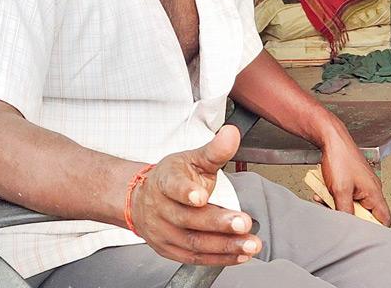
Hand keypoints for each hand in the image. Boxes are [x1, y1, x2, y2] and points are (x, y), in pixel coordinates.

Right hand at [129, 126, 262, 265]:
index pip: (173, 186)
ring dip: (225, 246)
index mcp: (164, 181)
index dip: (186, 192)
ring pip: (194, 242)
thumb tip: (232, 134)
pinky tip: (239, 255)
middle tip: (244, 223)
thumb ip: (214, 150)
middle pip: (189, 219)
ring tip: (250, 244)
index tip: (201, 196)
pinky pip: (195, 257)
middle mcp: (161, 209)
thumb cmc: (171, 178)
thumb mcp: (191, 159)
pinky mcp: (170, 250)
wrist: (141, 201)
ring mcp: (163, 232)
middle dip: (218, 223)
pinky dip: (220, 258)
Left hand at [319, 132, 390, 225]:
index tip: (359, 234)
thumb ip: (345, 211)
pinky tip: (322, 194)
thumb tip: (348, 227)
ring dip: (337, 207)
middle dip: (348, 216)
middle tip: (336, 215)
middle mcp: (371, 190)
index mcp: (375, 193)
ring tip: (325, 201)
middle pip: (364, 215)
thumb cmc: (340, 157)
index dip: (375, 230)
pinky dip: (333, 198)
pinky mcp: (351, 182)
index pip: (384, 220)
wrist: (331, 139)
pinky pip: (345, 197)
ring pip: (352, 206)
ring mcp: (361, 186)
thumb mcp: (341, 190)